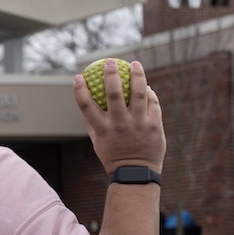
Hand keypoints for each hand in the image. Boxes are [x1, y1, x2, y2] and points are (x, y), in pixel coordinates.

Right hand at [74, 59, 165, 173]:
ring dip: (137, 76)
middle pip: (113, 94)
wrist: (136, 172)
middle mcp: (119, 125)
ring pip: (139, 94)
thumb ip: (91, 122)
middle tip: (110, 62)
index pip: (86, 105)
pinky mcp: (154, 126)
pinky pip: (152, 103)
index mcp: (102, 129)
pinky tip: (146, 86)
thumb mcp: (97, 141)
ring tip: (135, 64)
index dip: (80, 89)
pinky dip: (149, 93)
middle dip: (111, 74)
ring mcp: (138, 125)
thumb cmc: (113, 155)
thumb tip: (85, 101)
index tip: (79, 76)